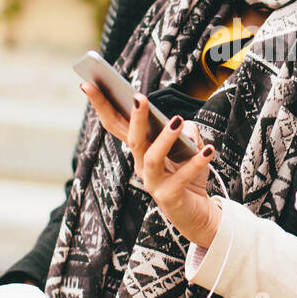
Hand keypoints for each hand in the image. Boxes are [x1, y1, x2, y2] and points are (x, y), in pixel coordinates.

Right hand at [79, 82, 222, 247]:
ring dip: (164, 138)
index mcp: (140, 149)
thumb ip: (187, 131)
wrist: (197, 213)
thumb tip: (184, 125)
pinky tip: (208, 149)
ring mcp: (153, 182)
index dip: (101, 105)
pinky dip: (196, 163)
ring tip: (177, 120)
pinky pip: (181, 177)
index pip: (116, 124)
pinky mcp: (169, 197)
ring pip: (152, 157)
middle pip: (131, 139)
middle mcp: (141, 165)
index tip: (87, 84)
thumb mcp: (190, 146)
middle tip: (138, 96)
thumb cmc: (189, 175)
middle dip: (134, 117)